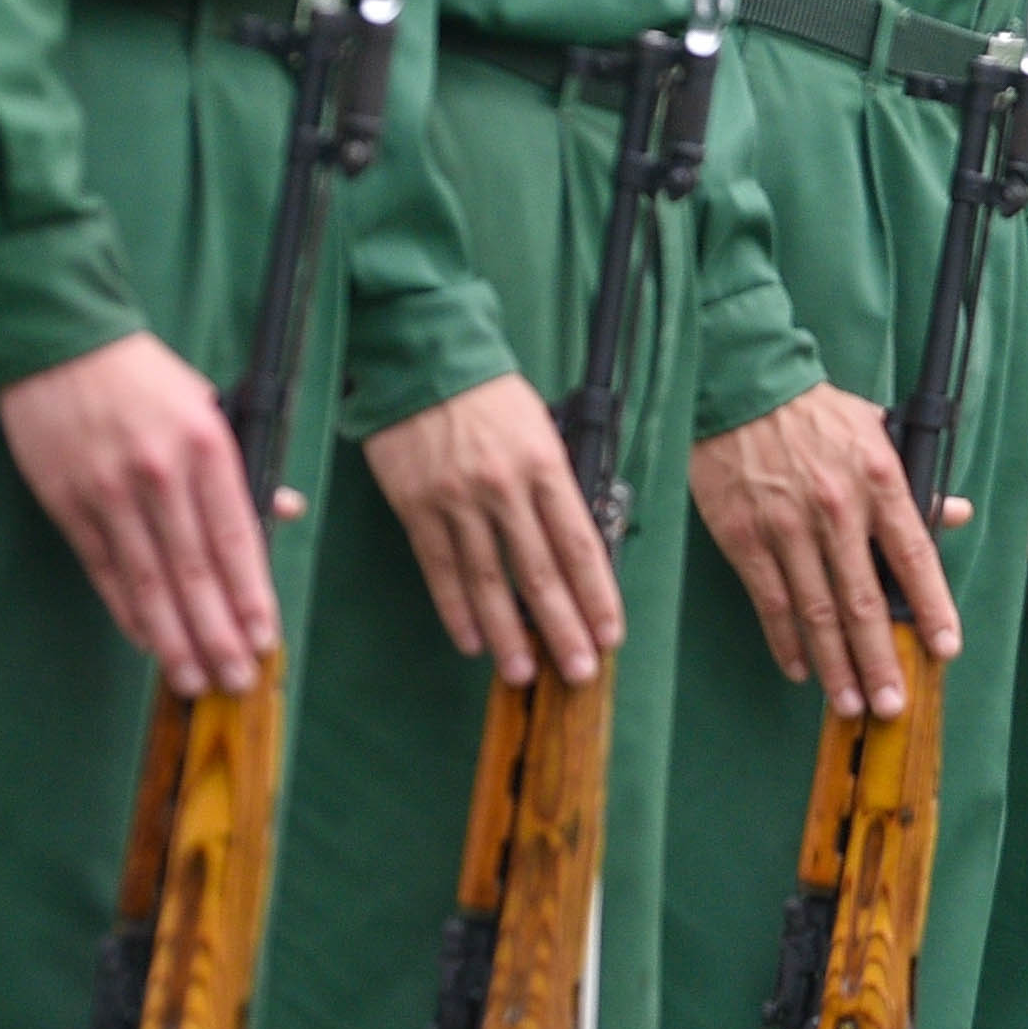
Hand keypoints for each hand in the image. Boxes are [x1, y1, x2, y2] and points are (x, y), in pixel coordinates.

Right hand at [0, 333, 271, 695]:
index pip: (236, 538)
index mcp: (205, 445)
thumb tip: (284, 511)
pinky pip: (104, 571)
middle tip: (234, 680)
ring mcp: (109, 492)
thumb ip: (243, 465)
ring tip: (193, 680)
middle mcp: (160, 473)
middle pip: (194, 572)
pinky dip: (127, 611)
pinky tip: (148, 642)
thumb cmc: (144, 377)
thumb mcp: (207, 404)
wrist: (61, 340)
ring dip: (173, 639)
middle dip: (218, 635)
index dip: (251, 595)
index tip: (265, 639)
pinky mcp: (68, 503)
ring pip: (148, 583)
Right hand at [360, 374, 618, 687]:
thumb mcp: (540, 426)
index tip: (610, 634)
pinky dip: (456, 609)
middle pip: (540, 573)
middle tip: (578, 671)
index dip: (597, 596)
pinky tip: (471, 639)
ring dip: (508, 634)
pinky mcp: (417, 506)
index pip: (580, 545)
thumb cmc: (489, 393)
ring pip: (488, 581)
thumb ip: (553, 483)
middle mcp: (505, 487)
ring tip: (523, 672)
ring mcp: (458, 500)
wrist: (425, 357)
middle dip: (564, 629)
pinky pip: (440, 569)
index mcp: (545, 465)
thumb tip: (571, 547)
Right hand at [692, 382, 961, 718]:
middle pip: (864, 601)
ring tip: (852, 705)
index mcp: (880, 481)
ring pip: (816, 612)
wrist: (745, 387)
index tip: (945, 649)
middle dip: (880, 661)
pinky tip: (800, 670)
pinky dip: (785, 642)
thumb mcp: (879, 432)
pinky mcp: (745, 537)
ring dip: (836, 666)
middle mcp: (837, 510)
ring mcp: (788, 527)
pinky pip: (770, 601)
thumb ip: (916, 482)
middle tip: (893, 705)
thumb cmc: (817, 412)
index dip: (932, 608)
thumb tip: (956, 514)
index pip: (915, 558)